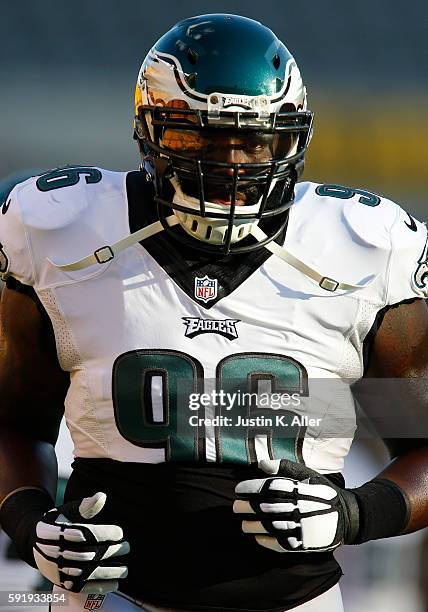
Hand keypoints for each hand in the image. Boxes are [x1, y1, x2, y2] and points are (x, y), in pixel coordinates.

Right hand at [33, 492, 128, 592]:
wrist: (34, 542)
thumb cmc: (58, 523)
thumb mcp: (67, 511)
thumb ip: (85, 507)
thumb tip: (102, 496)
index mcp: (62, 532)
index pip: (89, 534)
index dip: (107, 533)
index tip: (120, 532)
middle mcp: (61, 552)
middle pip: (91, 554)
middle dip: (113, 551)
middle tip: (127, 547)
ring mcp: (61, 569)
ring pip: (90, 573)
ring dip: (111, 572)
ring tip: (125, 569)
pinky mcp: (63, 583)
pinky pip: (84, 588)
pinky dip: (101, 587)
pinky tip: (115, 583)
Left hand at [233, 459, 359, 552]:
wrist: (348, 516)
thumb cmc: (323, 490)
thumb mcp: (308, 474)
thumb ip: (285, 467)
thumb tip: (261, 463)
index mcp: (300, 489)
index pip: (270, 487)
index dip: (251, 488)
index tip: (238, 489)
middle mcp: (300, 508)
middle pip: (267, 507)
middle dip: (248, 507)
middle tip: (235, 506)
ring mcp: (303, 527)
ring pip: (271, 527)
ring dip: (253, 526)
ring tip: (243, 524)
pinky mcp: (306, 543)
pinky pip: (282, 544)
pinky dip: (267, 542)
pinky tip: (257, 538)